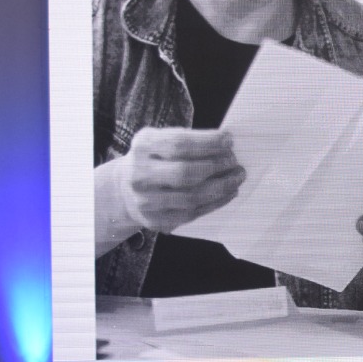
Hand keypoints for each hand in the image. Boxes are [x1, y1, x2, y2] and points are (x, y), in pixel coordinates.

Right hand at [118, 127, 243, 231]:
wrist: (125, 190)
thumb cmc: (155, 160)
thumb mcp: (161, 140)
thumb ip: (188, 140)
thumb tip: (226, 144)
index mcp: (143, 147)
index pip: (178, 144)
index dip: (208, 142)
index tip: (229, 140)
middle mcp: (140, 174)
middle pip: (185, 172)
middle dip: (216, 166)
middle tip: (234, 161)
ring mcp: (146, 201)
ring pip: (191, 197)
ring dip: (222, 187)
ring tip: (237, 177)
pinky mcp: (155, 220)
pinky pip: (192, 213)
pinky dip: (215, 203)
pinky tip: (228, 193)